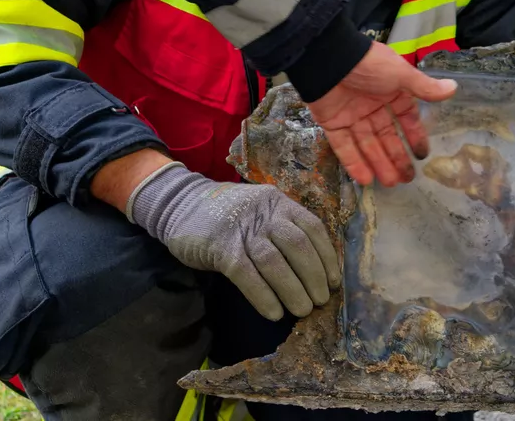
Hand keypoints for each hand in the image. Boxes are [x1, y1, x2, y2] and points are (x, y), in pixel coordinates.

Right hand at [127, 164, 339, 321]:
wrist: (179, 204)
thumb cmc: (227, 215)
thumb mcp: (260, 210)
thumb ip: (283, 228)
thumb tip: (314, 269)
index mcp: (278, 202)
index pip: (313, 227)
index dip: (327, 256)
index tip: (334, 281)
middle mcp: (263, 213)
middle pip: (298, 245)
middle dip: (314, 276)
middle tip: (320, 301)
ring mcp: (241, 230)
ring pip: (274, 262)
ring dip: (293, 290)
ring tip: (303, 310)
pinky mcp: (220, 248)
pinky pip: (247, 275)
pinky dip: (263, 296)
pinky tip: (274, 312)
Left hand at [306, 41, 456, 186]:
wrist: (330, 58)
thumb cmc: (370, 64)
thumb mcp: (402, 74)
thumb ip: (425, 87)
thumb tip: (454, 89)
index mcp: (390, 92)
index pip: (405, 118)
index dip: (414, 136)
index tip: (422, 155)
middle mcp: (372, 105)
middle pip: (386, 136)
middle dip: (396, 157)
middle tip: (406, 179)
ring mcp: (351, 115)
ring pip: (367, 144)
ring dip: (378, 163)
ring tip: (390, 183)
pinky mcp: (332, 123)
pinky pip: (344, 146)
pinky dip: (354, 162)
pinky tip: (365, 179)